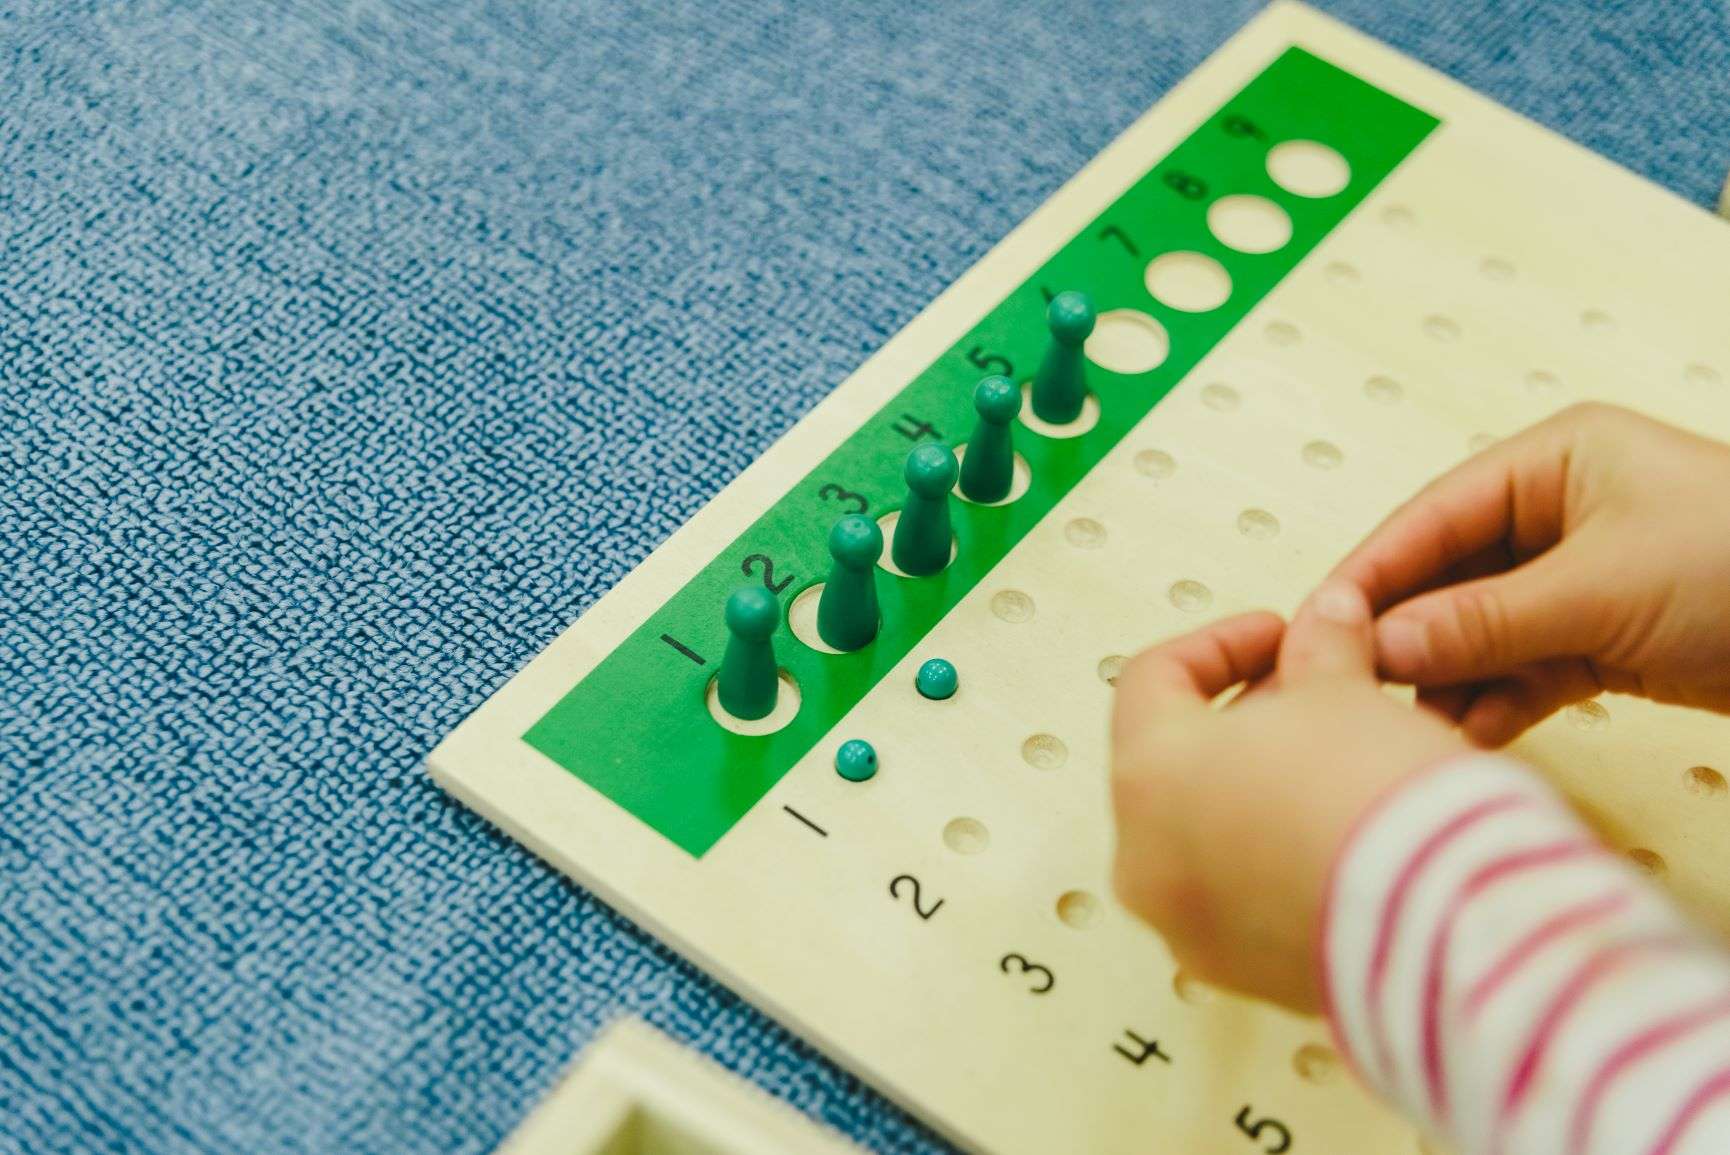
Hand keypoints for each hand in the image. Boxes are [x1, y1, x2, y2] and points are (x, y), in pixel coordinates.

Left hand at [1110, 583, 1464, 1011]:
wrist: (1450, 927)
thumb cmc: (1381, 805)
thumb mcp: (1347, 693)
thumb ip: (1321, 646)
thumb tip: (1326, 619)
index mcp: (1149, 775)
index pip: (1151, 681)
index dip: (1220, 644)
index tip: (1279, 636)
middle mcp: (1147, 860)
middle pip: (1176, 764)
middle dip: (1245, 722)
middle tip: (1315, 699)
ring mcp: (1188, 926)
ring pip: (1206, 836)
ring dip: (1260, 793)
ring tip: (1339, 769)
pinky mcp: (1240, 974)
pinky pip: (1242, 899)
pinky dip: (1277, 860)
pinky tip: (1344, 840)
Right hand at [1331, 403, 1729, 746]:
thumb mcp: (1603, 588)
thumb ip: (1484, 619)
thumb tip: (1381, 644)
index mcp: (1554, 463)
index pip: (1431, 516)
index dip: (1370, 573)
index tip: (1314, 625)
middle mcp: (1559, 514)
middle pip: (1448, 578)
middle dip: (1406, 637)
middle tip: (1349, 690)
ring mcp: (1581, 580)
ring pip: (1482, 633)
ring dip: (1446, 681)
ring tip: (1405, 730)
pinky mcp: (1606, 640)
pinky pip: (1526, 670)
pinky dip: (1495, 704)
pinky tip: (1463, 739)